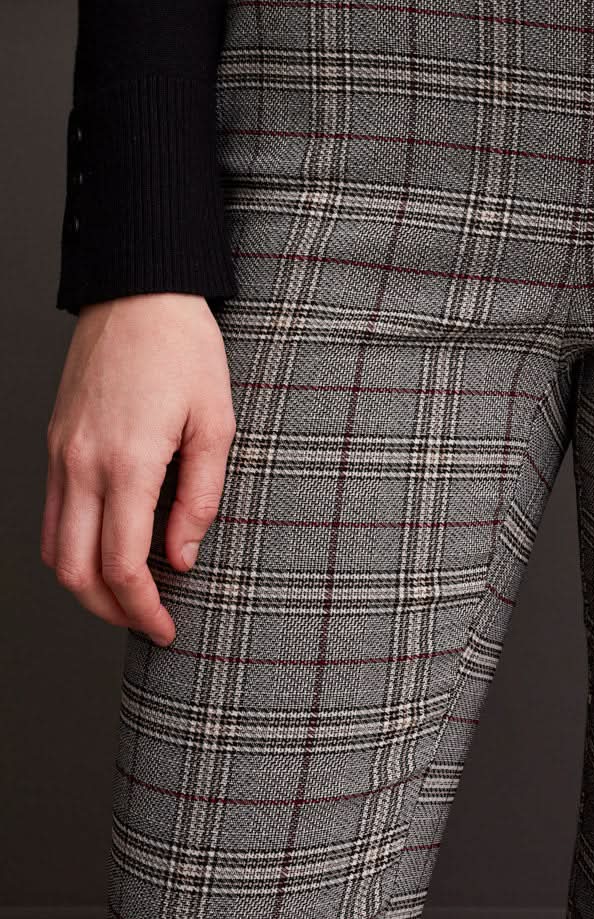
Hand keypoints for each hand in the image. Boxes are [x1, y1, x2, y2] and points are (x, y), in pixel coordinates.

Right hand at [42, 293, 236, 644]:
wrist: (138, 291)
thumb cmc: (184, 348)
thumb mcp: (215, 422)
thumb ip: (200, 496)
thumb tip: (181, 556)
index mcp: (128, 463)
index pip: (121, 566)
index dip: (142, 610)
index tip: (166, 627)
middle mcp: (82, 464)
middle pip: (75, 572)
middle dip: (110, 610)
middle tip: (149, 621)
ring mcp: (61, 453)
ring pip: (54, 548)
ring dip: (86, 583)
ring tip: (130, 592)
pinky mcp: (55, 442)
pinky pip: (53, 513)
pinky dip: (74, 545)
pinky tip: (109, 545)